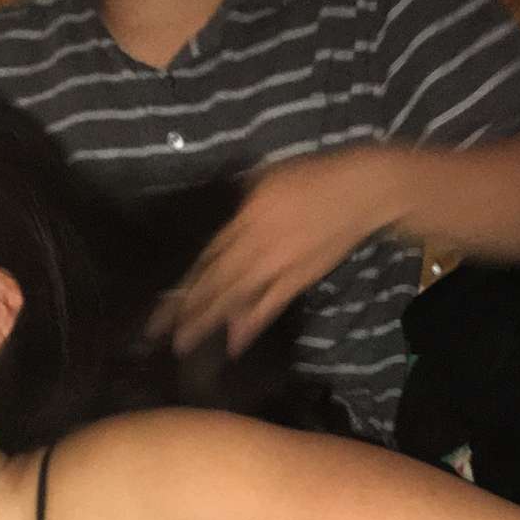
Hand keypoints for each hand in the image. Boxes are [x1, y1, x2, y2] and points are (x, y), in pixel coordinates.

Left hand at [147, 150, 400, 357]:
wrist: (362, 191)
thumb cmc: (313, 175)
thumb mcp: (265, 177)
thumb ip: (239, 200)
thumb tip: (220, 218)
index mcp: (244, 220)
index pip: (206, 257)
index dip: (184, 282)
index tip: (162, 301)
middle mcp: (255, 246)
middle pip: (212, 282)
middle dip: (184, 309)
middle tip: (157, 333)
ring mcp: (277, 267)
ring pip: (235, 298)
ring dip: (208, 321)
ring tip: (183, 344)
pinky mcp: (298, 279)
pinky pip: (269, 305)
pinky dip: (250, 324)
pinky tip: (233, 342)